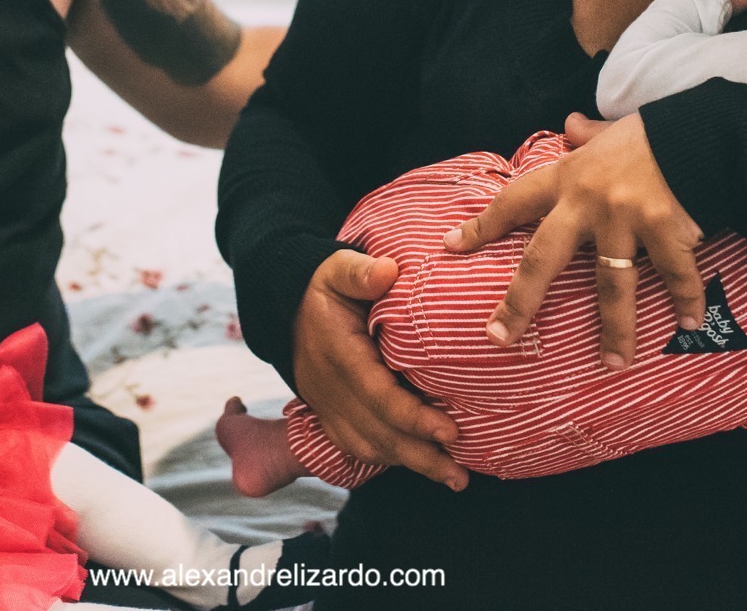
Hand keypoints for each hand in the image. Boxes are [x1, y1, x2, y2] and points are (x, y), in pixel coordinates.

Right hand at [291, 250, 468, 491]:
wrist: (285, 310)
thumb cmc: (323, 288)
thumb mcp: (337, 268)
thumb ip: (361, 272)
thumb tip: (388, 271)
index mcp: (338, 354)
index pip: (377, 394)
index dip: (413, 418)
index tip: (451, 431)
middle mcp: (330, 388)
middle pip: (378, 432)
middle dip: (420, 455)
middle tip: (461, 474)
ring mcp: (327, 407)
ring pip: (368, 446)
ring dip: (410, 464)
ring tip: (453, 477)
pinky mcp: (329, 416)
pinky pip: (357, 447)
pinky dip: (389, 459)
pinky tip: (420, 465)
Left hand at [444, 113, 705, 370]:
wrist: (706, 127)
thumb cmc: (656, 131)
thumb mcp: (612, 131)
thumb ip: (589, 134)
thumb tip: (570, 123)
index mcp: (569, 177)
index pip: (514, 201)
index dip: (482, 224)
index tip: (451, 246)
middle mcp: (589, 201)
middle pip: (543, 258)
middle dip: (519, 301)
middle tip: (498, 337)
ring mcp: (626, 217)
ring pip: (612, 284)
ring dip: (615, 328)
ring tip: (614, 363)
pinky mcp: (666, 229)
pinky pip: (674, 275)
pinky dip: (685, 301)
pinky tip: (689, 324)